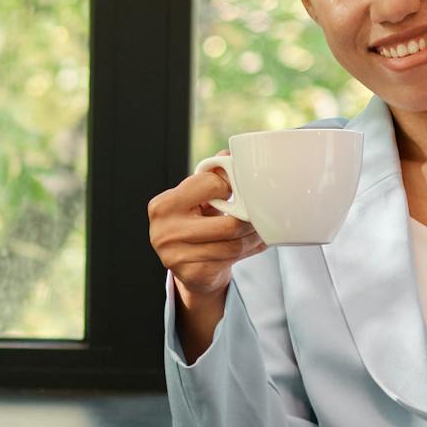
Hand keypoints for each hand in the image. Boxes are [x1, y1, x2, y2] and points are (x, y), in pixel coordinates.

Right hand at [148, 162, 269, 361]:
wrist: (186, 266)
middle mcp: (164, 232)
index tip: (235, 191)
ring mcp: (176, 257)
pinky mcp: (192, 274)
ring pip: (234, 244)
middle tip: (262, 214)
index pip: (210, 185)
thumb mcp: (196, 197)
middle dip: (251, 219)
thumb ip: (212, 175)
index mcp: (163, 205)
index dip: (230, 187)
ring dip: (254, 237)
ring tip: (263, 229)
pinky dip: (251, 250)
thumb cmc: (193, 223)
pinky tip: (256, 243)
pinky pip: (232, 261)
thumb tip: (231, 152)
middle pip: (229, 223)